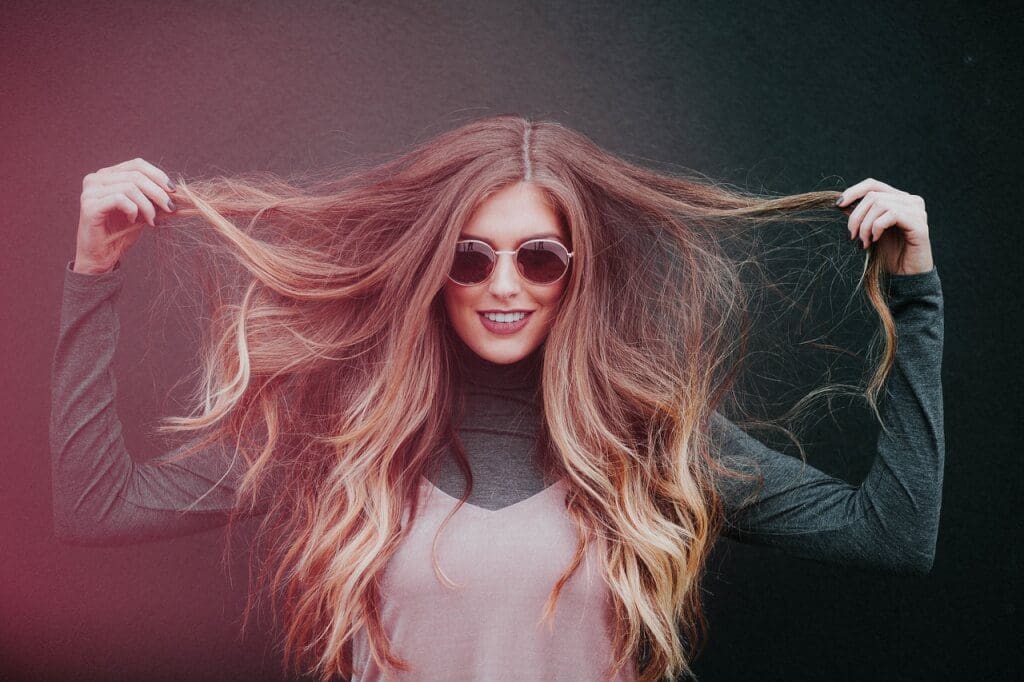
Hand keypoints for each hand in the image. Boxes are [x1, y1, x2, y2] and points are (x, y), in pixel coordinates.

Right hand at [75, 158, 177, 273]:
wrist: (102, 257)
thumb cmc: (121, 233)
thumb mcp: (142, 211)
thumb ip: (153, 198)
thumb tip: (175, 190)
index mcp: (107, 176)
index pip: (137, 164)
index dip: (158, 175)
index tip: (173, 191)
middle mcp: (95, 179)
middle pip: (135, 175)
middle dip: (158, 192)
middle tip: (170, 208)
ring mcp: (90, 191)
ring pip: (129, 187)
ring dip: (147, 205)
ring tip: (152, 220)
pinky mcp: (89, 206)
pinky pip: (120, 199)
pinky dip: (133, 210)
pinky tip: (133, 221)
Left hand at [836, 178, 933, 275]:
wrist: (906, 276)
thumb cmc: (888, 254)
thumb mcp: (870, 230)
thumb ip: (862, 215)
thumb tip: (841, 202)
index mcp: (898, 199)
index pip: (873, 185)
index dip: (853, 191)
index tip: (838, 205)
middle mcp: (910, 201)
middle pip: (873, 195)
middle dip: (856, 216)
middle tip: (852, 236)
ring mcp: (917, 210)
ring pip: (880, 203)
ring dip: (865, 225)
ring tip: (864, 242)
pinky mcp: (919, 223)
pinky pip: (891, 214)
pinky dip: (877, 227)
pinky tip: (875, 240)